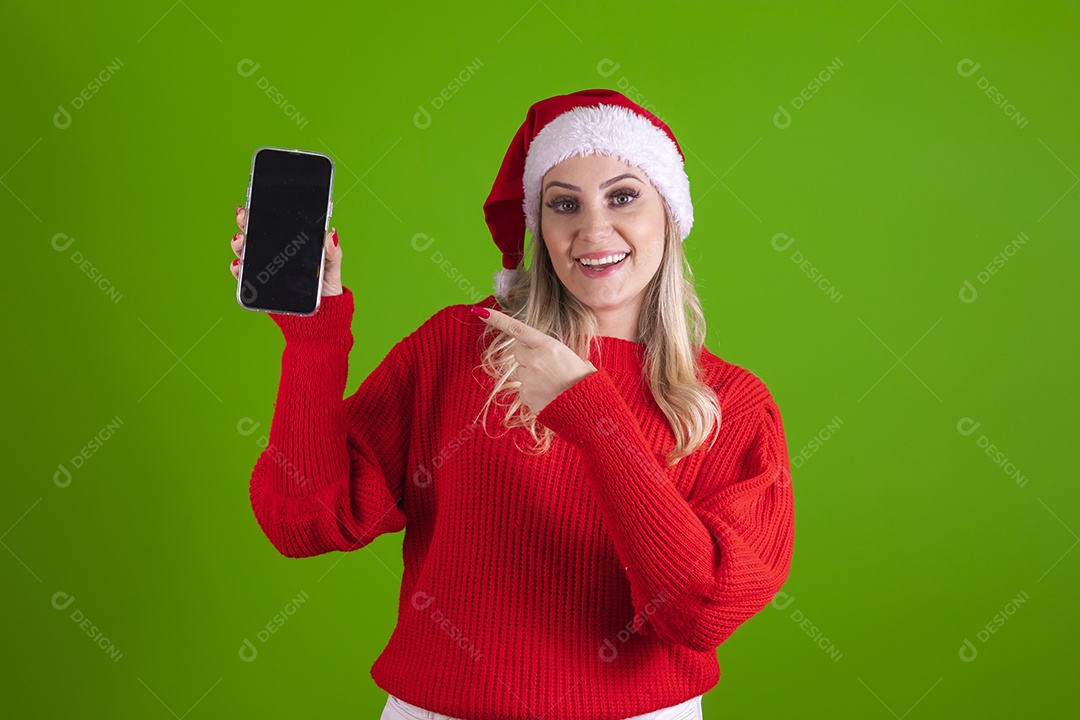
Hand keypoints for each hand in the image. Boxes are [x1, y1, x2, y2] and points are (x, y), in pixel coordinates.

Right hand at [228, 206, 343, 296]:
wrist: (322, 314)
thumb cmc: (326, 287)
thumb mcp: (332, 266)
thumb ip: (332, 252)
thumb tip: (331, 234)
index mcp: (290, 244)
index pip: (273, 225)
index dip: (262, 213)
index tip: (255, 205)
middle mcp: (274, 254)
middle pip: (254, 235)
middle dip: (245, 223)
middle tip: (244, 217)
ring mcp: (265, 269)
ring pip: (245, 252)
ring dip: (238, 244)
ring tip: (240, 240)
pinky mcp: (260, 286)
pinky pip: (244, 276)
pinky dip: (237, 269)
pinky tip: (239, 264)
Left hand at [473, 307, 596, 414]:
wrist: (588, 410)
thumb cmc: (586, 383)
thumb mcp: (577, 360)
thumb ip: (559, 355)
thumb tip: (556, 360)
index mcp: (549, 346)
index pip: (518, 329)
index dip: (498, 320)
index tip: (480, 312)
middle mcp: (535, 360)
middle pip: (518, 353)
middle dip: (528, 358)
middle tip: (547, 369)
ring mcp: (528, 379)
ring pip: (521, 373)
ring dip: (531, 377)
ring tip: (552, 386)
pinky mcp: (525, 396)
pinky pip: (524, 391)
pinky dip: (534, 394)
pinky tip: (549, 398)